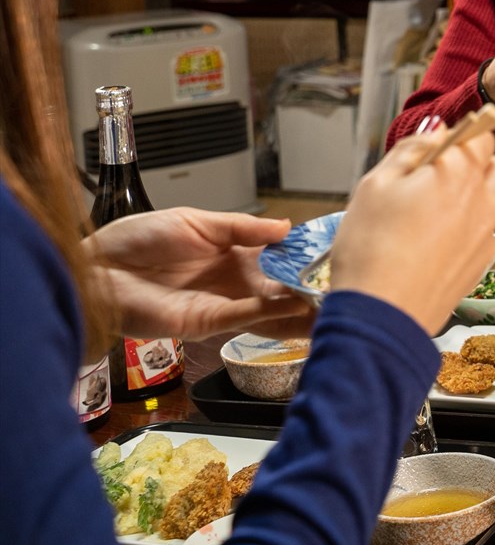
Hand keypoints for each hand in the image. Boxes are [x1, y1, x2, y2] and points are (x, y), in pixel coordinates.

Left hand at [88, 210, 317, 340]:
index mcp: (234, 255)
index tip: (337, 254)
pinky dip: (273, 312)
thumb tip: (286, 227)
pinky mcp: (206, 323)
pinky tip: (297, 305)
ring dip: (302, 310)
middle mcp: (234, 283)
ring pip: (272, 311)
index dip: (306, 258)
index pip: (280, 258)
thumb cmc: (135, 241)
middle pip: (282, 290)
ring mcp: (223, 305)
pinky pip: (246, 317)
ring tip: (335, 306)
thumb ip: (243, 227)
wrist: (97, 268)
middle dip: (313, 290)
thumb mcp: (196, 221)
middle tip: (348, 288)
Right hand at [331, 131, 494, 333]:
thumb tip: (435, 132)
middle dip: (469, 163)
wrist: (383, 315)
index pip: (480, 134)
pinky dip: (466, 228)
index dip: (457, 137)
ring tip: (428, 212)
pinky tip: (433, 242)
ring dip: (470, 194)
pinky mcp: (484, 261)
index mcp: (461, 171)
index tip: (433, 149)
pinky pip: (483, 231)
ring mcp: (488, 232)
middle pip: (492, 164)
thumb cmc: (372, 247)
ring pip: (490, 198)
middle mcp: (484, 199)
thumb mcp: (376, 183)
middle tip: (429, 179)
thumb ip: (411, 149)